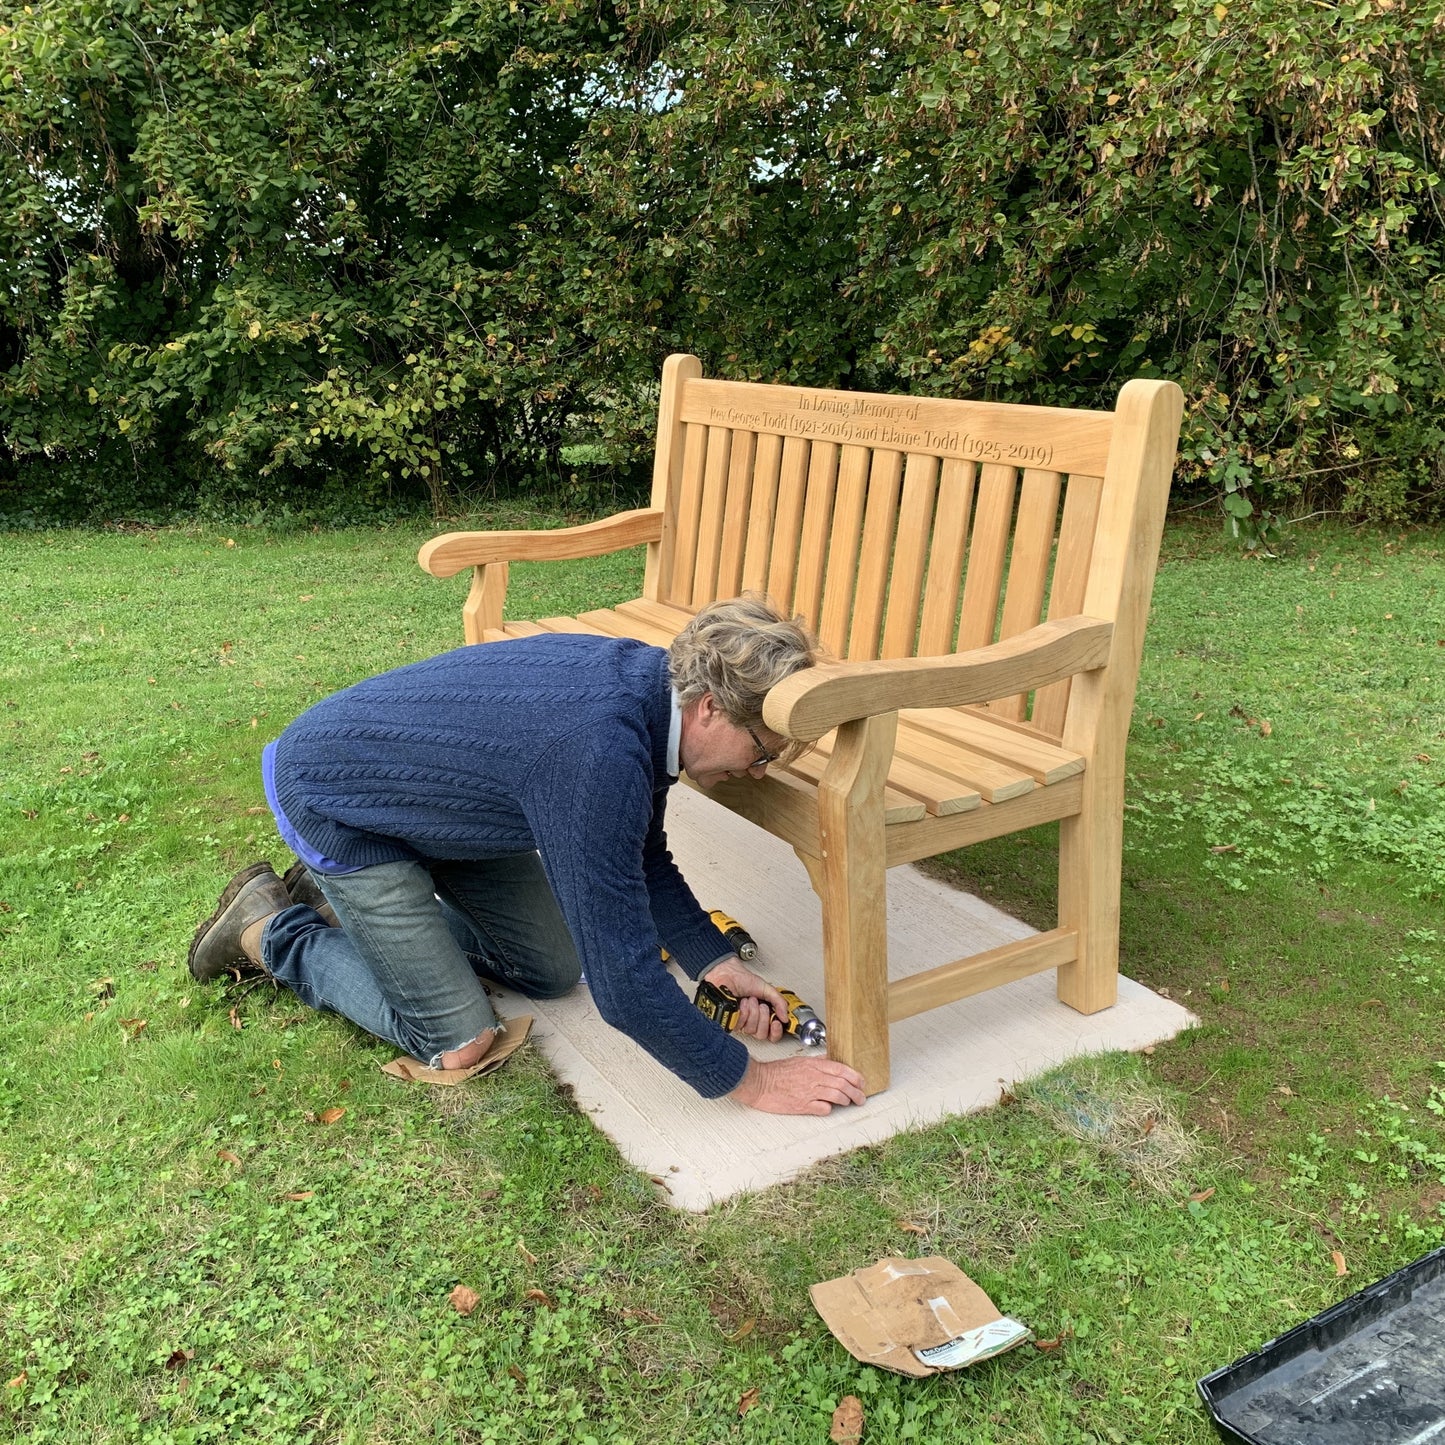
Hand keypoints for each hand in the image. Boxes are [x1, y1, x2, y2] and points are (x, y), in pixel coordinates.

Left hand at [701, 956, 789, 1042]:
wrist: (728, 974)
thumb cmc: (742, 979)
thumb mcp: (766, 989)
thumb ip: (779, 1001)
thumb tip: (785, 1016)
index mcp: (762, 1014)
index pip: (771, 1034)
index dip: (776, 1032)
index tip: (777, 1022)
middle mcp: (751, 1021)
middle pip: (762, 1034)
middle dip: (763, 1018)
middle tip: (761, 1005)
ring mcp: (740, 1022)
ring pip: (751, 1030)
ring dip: (752, 1012)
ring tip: (749, 1000)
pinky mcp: (729, 1021)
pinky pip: (739, 1025)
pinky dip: (743, 1012)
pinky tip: (741, 1003)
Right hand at [730, 1057, 866, 1114]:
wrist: (759, 1082)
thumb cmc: (776, 1072)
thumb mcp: (799, 1061)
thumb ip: (816, 1062)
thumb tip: (831, 1060)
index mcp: (813, 1065)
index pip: (841, 1069)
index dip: (855, 1076)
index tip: (862, 1082)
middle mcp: (813, 1077)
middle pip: (842, 1083)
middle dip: (856, 1092)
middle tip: (861, 1098)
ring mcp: (808, 1092)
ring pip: (836, 1095)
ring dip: (846, 1101)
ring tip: (850, 1103)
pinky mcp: (802, 1105)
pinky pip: (822, 1108)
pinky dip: (829, 1109)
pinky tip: (830, 1109)